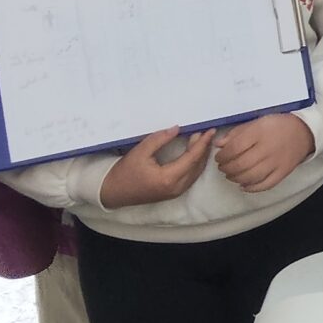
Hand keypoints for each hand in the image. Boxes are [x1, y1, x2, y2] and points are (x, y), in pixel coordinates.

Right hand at [99, 127, 216, 209]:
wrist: (113, 192)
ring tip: (202, 140)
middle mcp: (176, 187)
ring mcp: (176, 192)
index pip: (192, 158)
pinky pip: (190, 177)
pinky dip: (195, 164)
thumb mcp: (141, 151)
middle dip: (204, 148)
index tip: (210, 131)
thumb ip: (160, 139)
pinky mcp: (173, 193)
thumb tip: (177, 129)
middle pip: (197, 165)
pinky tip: (193, 153)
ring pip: (196, 172)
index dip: (202, 143)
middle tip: (207, 133)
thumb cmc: (125, 172)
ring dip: (200, 156)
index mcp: (169, 178)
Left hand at [216, 114, 315, 192]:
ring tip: (231, 175)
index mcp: (259, 133)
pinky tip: (244, 185)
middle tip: (222, 167)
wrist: (304, 132)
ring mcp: (276, 162)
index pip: (235, 148)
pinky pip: (265, 185)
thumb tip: (218, 144)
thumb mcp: (256, 122)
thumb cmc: (277, 126)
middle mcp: (267, 148)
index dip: (223, 155)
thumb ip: (237, 133)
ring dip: (236, 178)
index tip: (219, 157)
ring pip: (251, 176)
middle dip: (227, 168)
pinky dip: (252, 188)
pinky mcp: (283, 172)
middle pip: (241, 164)